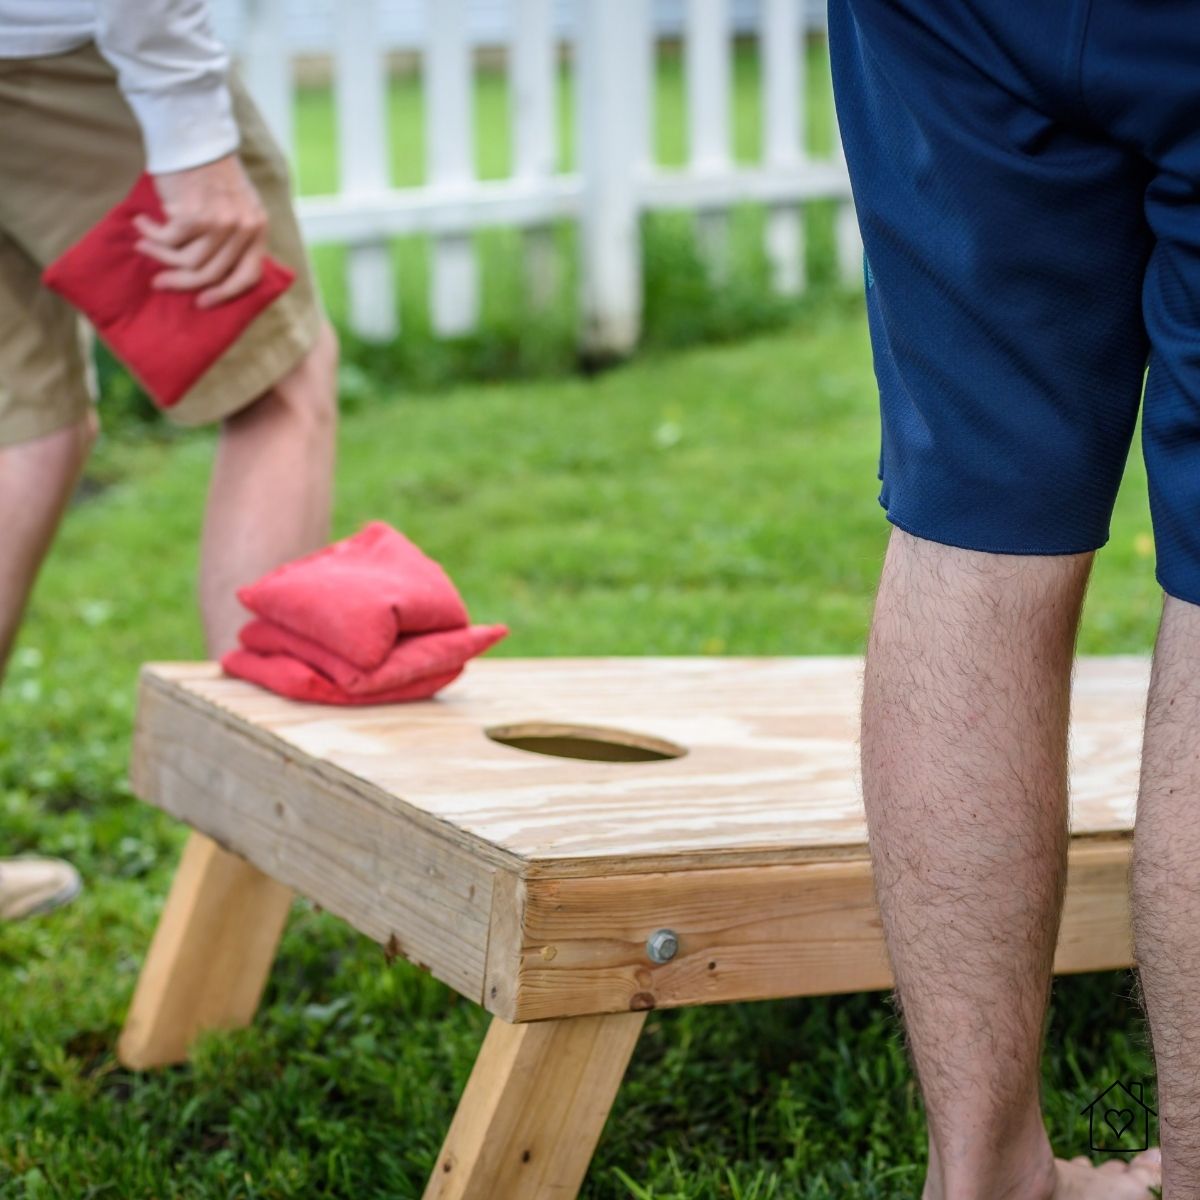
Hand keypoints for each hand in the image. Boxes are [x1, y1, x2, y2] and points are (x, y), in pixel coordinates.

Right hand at [135, 154, 267, 307]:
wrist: (193, 135)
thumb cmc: (209, 172)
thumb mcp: (236, 204)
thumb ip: (233, 235)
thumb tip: (208, 274)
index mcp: (257, 228)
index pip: (248, 275)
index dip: (226, 293)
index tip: (203, 301)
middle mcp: (244, 229)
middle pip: (212, 274)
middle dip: (182, 282)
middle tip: (160, 282)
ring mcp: (221, 224)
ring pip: (187, 261)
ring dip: (161, 256)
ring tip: (145, 246)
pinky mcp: (194, 216)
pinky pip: (169, 240)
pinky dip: (152, 235)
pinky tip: (143, 224)